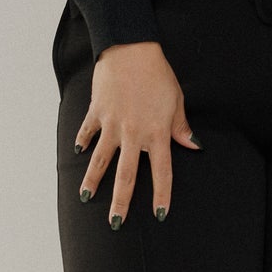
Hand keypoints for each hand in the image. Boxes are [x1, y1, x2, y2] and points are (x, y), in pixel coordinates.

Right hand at [73, 41, 201, 226]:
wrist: (131, 48)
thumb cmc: (158, 74)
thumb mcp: (176, 100)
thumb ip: (181, 127)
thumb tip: (193, 145)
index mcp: (157, 133)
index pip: (162, 173)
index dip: (161, 196)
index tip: (160, 215)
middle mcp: (133, 134)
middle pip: (126, 176)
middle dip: (120, 203)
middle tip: (115, 223)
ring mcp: (112, 125)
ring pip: (101, 160)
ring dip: (93, 181)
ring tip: (86, 198)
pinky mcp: (97, 112)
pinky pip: (88, 132)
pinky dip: (82, 141)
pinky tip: (77, 152)